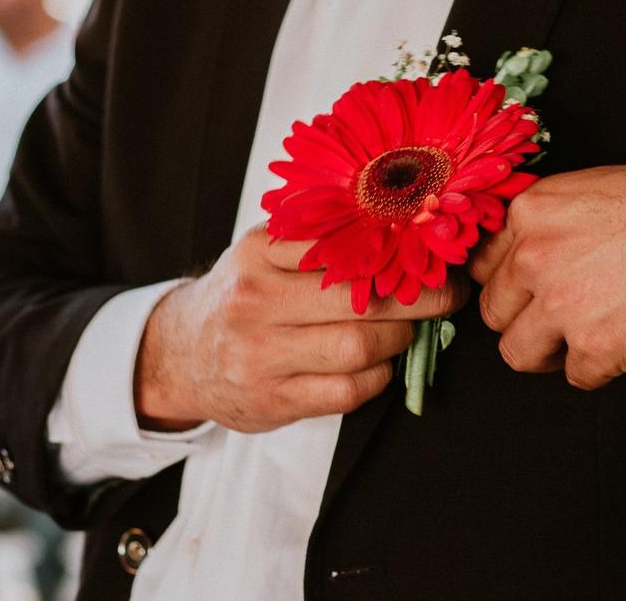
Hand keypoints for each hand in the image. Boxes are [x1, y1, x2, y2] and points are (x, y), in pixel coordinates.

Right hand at [135, 226, 468, 431]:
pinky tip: (379, 364)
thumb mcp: (262, 251)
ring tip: (408, 330)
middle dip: (417, 300)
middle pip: (358, 300)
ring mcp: (261, 355)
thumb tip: (400, 225)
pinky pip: (346, 392)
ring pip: (356, 348)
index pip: (341, 244)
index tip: (434, 250)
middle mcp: (255, 301)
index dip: (398, 249)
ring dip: (399, 340)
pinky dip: (376, 377)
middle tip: (447, 296)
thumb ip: (316, 237)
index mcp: (258, 252)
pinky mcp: (272, 400)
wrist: (178, 354)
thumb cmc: (239, 295)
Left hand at [469, 160, 625, 388]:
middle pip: (494, 310)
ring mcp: (562, 303)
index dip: (511, 280)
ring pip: (518, 352)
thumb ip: (556, 223)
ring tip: (590, 337)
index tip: (529, 291)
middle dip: (527, 318)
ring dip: (552, 351)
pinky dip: (603, 367)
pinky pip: (576, 376)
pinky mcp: (596, 347)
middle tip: (565, 318)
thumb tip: (531, 253)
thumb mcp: (602, 190)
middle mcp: (536, 255)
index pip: (483, 262)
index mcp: (535, 209)